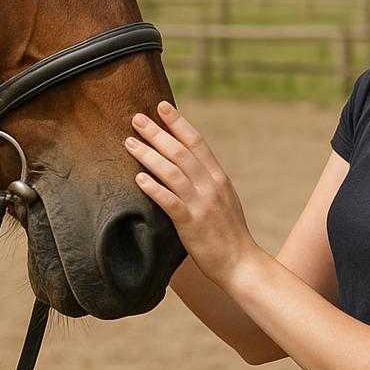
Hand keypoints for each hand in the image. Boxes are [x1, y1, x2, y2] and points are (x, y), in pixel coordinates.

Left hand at [124, 100, 262, 286]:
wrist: (241, 264)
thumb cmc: (228, 232)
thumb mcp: (223, 198)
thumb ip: (206, 180)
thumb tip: (187, 162)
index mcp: (218, 177)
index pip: (197, 142)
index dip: (178, 123)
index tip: (161, 106)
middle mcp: (211, 186)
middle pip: (180, 152)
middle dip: (156, 133)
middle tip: (135, 118)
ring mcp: (201, 204)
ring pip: (172, 172)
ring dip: (148, 155)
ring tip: (128, 142)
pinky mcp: (191, 224)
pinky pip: (170, 201)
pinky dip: (154, 188)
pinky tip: (139, 178)